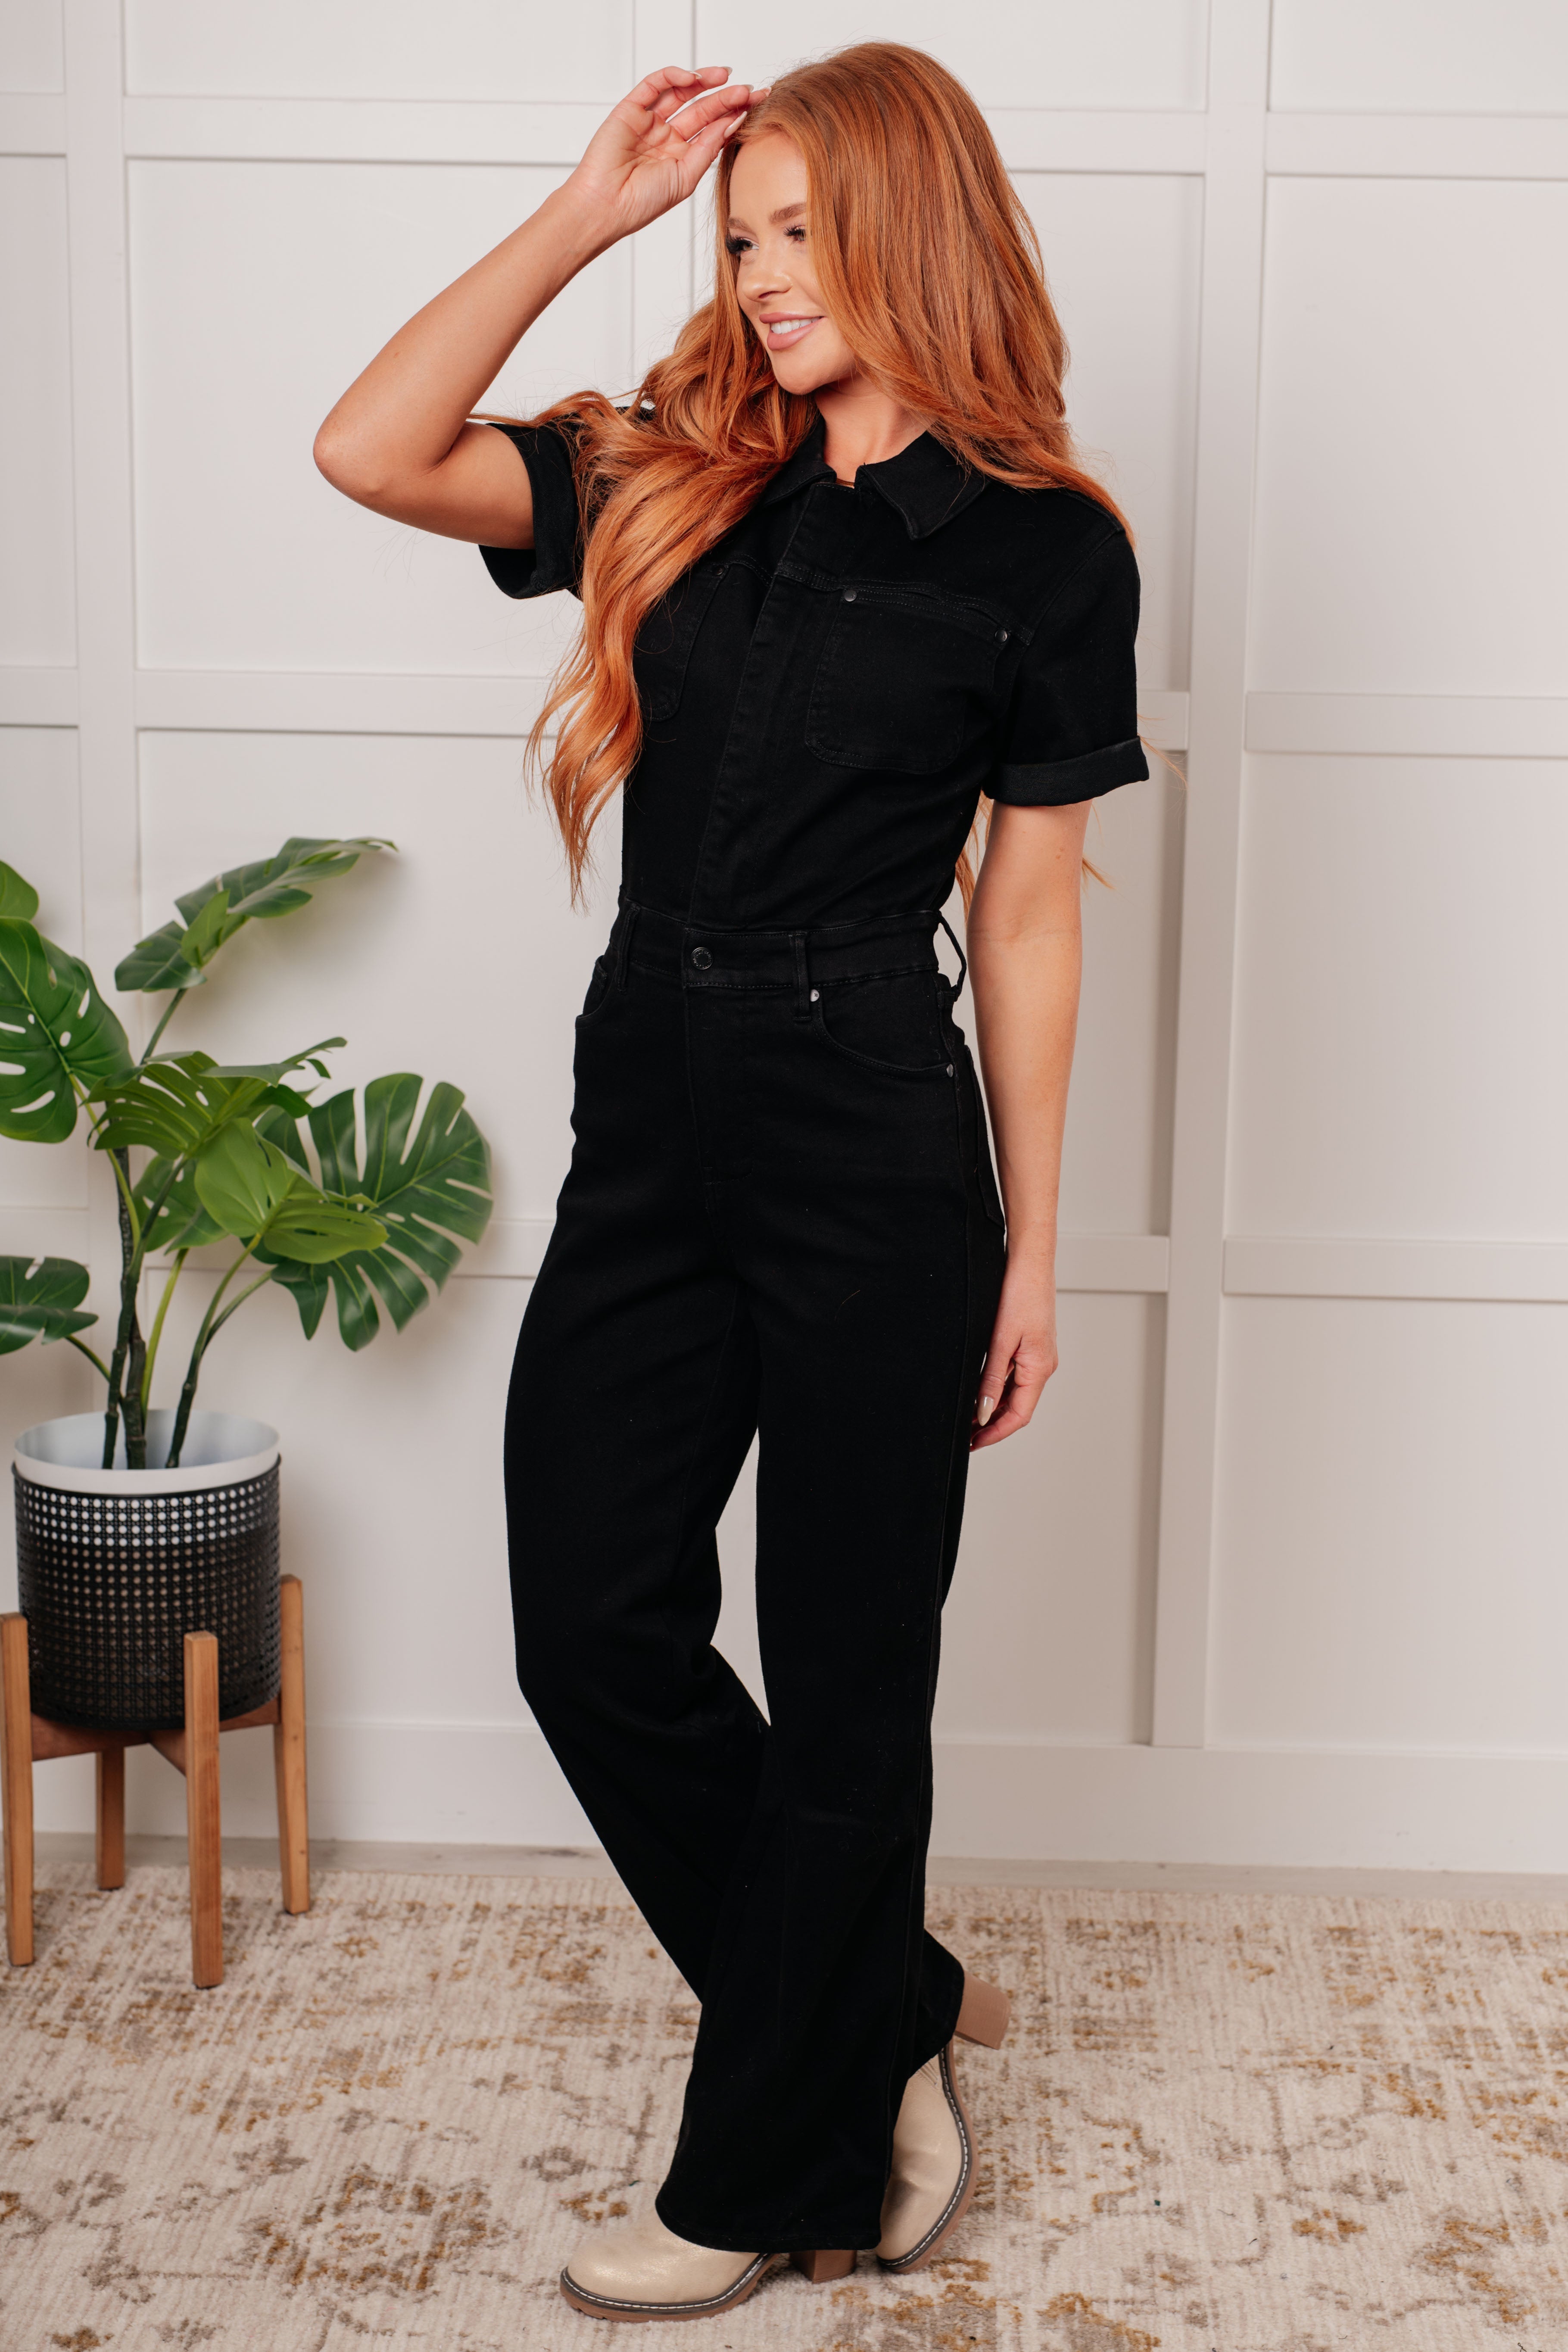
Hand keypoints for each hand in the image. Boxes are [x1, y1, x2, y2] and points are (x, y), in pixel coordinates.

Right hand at [565, 66, 765, 247]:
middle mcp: (667, 136)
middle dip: (726, 97)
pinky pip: (655, 84)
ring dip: (704, 81)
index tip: (758, 103)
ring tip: (726, 76)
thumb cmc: (641, 203)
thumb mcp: (686, 177)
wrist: (605, 206)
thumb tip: (733, 121)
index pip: (713, 128)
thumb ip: (708, 148)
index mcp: (682, 156)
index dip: (735, 114)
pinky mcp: (631, 108)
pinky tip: (693, 77)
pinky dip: (674, 76)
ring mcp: (649, 121)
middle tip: (748, 89)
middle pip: (702, 108)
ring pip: (681, 92)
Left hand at [970, 1256, 1058, 1449]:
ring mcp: (1038, 1357)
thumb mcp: (1000, 1341)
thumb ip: (991, 1380)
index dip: (995, 1433)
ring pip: (1016, 1394)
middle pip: (1018, 1408)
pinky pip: (1015, 1377)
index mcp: (1039, 1368)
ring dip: (994, 1408)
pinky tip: (981, 1391)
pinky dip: (998, 1389)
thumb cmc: (1021, 1294)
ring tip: (968, 1418)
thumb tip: (982, 1413)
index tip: (973, 1443)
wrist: (1030, 1263)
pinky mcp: (1031, 1347)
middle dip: (992, 1425)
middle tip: (966, 1435)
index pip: (1018, 1415)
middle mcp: (1043, 1366)